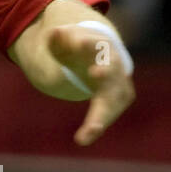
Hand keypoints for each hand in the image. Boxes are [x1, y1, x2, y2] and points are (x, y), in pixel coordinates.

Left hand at [48, 24, 136, 146]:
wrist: (102, 56)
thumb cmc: (80, 48)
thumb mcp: (66, 39)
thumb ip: (59, 37)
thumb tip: (53, 32)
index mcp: (102, 47)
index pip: (96, 43)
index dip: (88, 42)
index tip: (79, 40)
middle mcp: (114, 67)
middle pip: (111, 70)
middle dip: (105, 71)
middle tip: (95, 72)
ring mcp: (117, 86)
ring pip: (112, 101)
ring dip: (102, 114)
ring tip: (93, 129)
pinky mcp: (113, 103)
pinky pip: (104, 117)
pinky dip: (95, 128)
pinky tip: (82, 139)